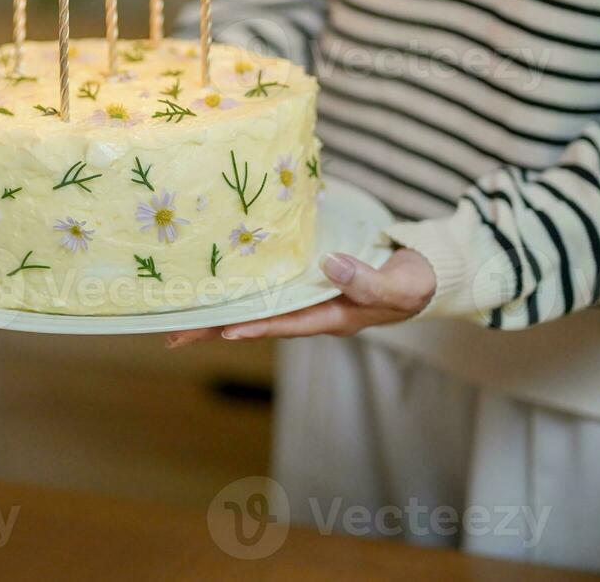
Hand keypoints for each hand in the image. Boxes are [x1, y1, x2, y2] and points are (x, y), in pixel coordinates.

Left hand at [165, 248, 435, 346]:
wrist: (426, 274)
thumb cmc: (415, 282)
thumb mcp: (400, 285)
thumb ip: (369, 281)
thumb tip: (330, 265)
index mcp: (334, 317)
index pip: (286, 323)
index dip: (255, 327)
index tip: (222, 331)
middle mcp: (314, 312)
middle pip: (259, 322)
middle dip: (218, 328)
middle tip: (173, 335)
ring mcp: (309, 299)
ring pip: (258, 306)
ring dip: (222, 311)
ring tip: (180, 315)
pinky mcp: (308, 281)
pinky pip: (268, 288)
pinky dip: (242, 288)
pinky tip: (218, 286)